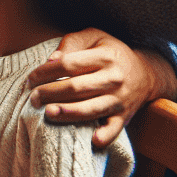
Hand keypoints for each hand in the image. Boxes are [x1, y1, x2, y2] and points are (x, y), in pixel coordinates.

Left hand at [27, 28, 175, 148]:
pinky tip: (92, 139)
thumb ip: (71, 43)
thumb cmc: (110, 53)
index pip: (68, 65)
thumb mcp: (94, 37)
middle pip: (76, 87)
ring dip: (68, 113)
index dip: (44, 72)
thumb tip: (50, 60)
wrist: (146, 73)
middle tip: (33, 98)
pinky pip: (114, 128)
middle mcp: (114, 78)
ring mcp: (120, 99)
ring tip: (48, 113)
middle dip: (50, 93)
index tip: (30, 79)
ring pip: (91, 108)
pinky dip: (105, 135)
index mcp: (105, 56)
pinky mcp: (124, 116)